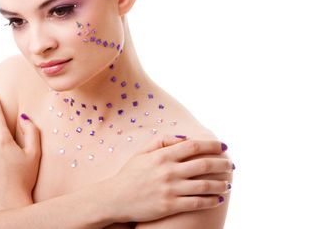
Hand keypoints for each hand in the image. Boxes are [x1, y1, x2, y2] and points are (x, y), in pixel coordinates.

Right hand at [103, 135, 232, 222]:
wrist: (113, 199)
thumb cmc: (128, 175)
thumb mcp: (141, 153)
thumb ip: (161, 142)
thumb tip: (183, 138)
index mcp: (162, 155)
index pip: (193, 146)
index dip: (212, 145)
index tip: (223, 146)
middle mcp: (168, 171)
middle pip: (203, 164)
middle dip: (221, 164)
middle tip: (231, 165)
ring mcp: (170, 189)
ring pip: (204, 185)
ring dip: (220, 183)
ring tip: (228, 184)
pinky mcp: (170, 206)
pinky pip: (197, 202)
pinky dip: (211, 200)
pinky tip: (218, 199)